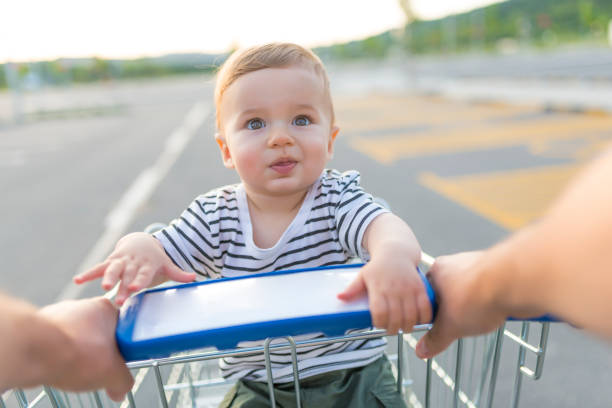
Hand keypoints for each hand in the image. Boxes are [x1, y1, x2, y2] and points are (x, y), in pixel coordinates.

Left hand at [38, 297, 133, 400]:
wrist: (36, 353)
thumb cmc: (75, 353)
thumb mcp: (113, 374)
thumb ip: (123, 380)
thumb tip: (122, 387)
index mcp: (107, 309)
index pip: (121, 328)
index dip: (120, 349)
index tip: (117, 364)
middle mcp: (84, 305)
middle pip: (97, 333)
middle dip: (97, 352)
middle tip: (96, 370)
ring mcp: (61, 313)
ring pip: (74, 337)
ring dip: (75, 354)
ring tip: (73, 371)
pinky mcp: (40, 325)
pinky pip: (54, 342)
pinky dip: (56, 355)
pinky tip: (57, 368)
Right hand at [74, 232, 195, 304]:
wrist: (141, 241)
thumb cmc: (155, 259)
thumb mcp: (166, 264)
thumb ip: (178, 273)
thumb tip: (194, 278)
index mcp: (146, 264)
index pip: (143, 274)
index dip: (139, 280)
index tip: (134, 288)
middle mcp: (132, 262)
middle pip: (127, 275)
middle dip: (122, 287)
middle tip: (119, 300)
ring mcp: (120, 261)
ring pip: (112, 269)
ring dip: (106, 278)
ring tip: (102, 289)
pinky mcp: (110, 261)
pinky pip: (98, 267)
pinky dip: (88, 273)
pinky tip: (76, 280)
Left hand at [338, 252, 431, 334]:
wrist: (396, 252)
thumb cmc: (378, 267)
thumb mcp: (362, 275)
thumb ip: (352, 289)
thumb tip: (339, 298)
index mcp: (378, 287)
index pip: (379, 312)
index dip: (379, 323)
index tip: (379, 325)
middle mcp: (394, 289)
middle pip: (395, 318)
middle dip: (393, 329)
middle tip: (392, 330)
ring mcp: (408, 289)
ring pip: (411, 316)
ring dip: (408, 326)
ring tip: (404, 327)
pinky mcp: (420, 288)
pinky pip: (425, 308)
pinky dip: (424, 318)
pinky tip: (419, 321)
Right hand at [415, 251, 506, 358]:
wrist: (512, 284)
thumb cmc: (477, 295)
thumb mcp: (449, 327)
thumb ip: (435, 339)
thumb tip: (424, 349)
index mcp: (437, 272)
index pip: (426, 295)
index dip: (432, 313)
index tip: (438, 326)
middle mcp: (455, 264)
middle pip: (450, 293)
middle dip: (455, 310)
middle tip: (461, 324)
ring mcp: (477, 265)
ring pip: (471, 291)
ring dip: (475, 306)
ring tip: (481, 318)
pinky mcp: (498, 270)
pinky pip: (490, 289)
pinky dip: (492, 301)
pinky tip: (496, 311)